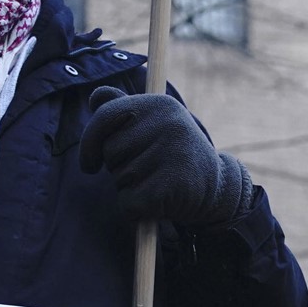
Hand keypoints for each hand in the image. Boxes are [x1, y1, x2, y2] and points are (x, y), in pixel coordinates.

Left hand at [80, 87, 253, 227]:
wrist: (218, 189)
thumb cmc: (174, 155)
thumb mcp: (154, 126)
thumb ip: (123, 110)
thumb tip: (95, 96)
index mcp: (160, 105)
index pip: (105, 115)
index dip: (89, 142)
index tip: (90, 164)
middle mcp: (168, 124)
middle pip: (110, 151)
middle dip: (118, 167)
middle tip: (148, 170)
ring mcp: (172, 154)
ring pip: (119, 179)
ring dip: (129, 189)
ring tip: (157, 184)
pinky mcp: (171, 187)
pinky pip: (128, 203)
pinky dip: (135, 210)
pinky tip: (158, 204)